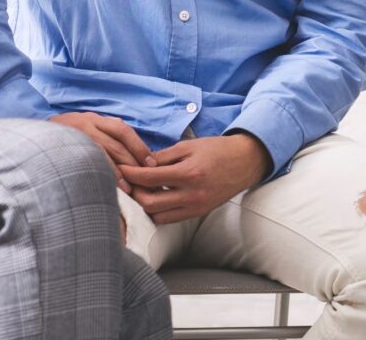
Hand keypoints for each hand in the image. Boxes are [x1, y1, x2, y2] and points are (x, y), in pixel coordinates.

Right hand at [51, 112, 154, 193]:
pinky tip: (110, 188)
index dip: (139, 146)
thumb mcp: (83, 126)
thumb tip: (126, 135)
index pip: (123, 130)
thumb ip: (103, 131)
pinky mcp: (63, 149)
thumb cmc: (61, 135)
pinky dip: (101, 174)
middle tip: (148, 179)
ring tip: (132, 188)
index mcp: (94, 119)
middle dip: (135, 161)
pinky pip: (87, 162)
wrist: (28, 138)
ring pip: (104, 152)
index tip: (152, 163)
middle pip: (117, 142)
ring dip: (121, 171)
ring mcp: (73, 136)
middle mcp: (85, 124)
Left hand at [118, 134, 271, 224]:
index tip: (120, 168)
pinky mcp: (198, 213)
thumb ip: (163, 157)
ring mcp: (196, 206)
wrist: (245, 162)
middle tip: (129, 182)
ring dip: (145, 205)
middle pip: (149, 202)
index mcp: (189, 173)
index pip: (149, 178)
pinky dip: (159, 211)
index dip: (130, 173)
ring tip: (141, 191)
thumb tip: (140, 165)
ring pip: (158, 215)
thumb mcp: (188, 146)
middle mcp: (192, 194)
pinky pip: (170, 219)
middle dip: (134, 192)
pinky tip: (156, 198)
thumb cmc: (217, 150)